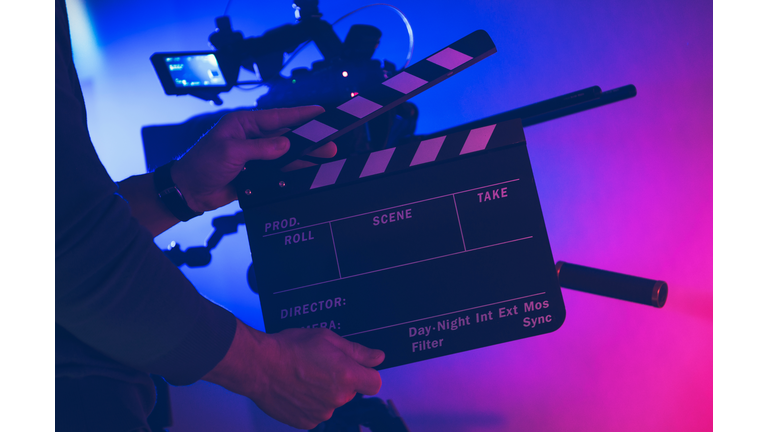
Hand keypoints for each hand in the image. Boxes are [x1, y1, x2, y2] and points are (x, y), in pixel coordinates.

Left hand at [172, 106, 336, 212]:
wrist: (188, 191)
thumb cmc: (201, 165)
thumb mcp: (230, 152)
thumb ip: (260, 149)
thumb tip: (285, 144)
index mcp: (243, 124)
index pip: (277, 116)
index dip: (300, 114)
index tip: (320, 111)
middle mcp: (251, 137)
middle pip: (286, 136)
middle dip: (309, 138)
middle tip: (329, 140)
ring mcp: (254, 156)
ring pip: (285, 154)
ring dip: (304, 156)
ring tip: (324, 156)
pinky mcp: (255, 173)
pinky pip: (279, 170)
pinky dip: (292, 171)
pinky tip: (307, 171)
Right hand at [203, 320, 384, 428]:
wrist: (258, 365)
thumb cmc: (288, 348)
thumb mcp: (327, 338)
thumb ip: (357, 351)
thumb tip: (377, 357)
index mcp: (347, 376)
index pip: (375, 383)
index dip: (366, 374)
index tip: (356, 368)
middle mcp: (337, 398)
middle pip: (351, 392)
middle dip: (341, 380)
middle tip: (320, 365)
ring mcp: (322, 412)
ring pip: (332, 402)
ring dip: (324, 392)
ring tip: (305, 376)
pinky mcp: (306, 422)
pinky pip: (316, 413)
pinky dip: (310, 403)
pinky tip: (298, 389)